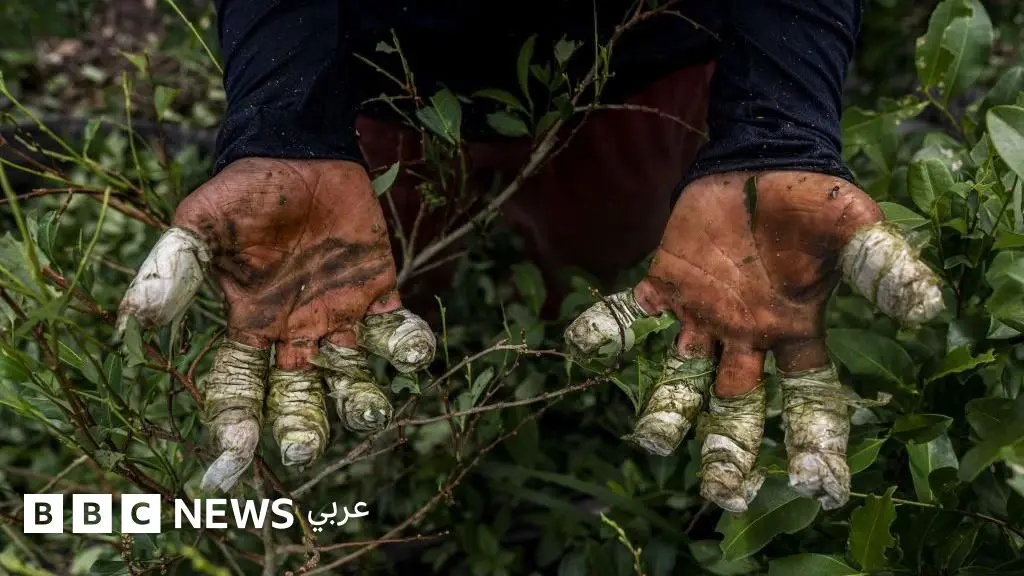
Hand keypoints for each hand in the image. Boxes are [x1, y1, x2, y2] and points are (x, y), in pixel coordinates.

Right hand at [116, 158, 434, 491]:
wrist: (299, 153)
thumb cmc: (245, 192)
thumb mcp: (202, 226)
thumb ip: (172, 271)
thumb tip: (130, 321)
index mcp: (250, 325)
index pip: (239, 387)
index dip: (236, 419)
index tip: (237, 450)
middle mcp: (295, 332)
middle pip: (298, 398)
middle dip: (302, 427)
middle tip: (305, 449)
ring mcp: (338, 316)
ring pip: (352, 376)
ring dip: (362, 398)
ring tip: (368, 411)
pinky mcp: (377, 292)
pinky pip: (396, 332)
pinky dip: (408, 346)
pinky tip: (414, 353)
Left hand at [565, 171, 942, 511]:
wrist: (763, 160)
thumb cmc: (812, 201)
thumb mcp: (855, 230)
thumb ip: (884, 268)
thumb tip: (929, 310)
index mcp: (794, 333)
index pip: (808, 400)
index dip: (814, 441)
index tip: (818, 486)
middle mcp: (745, 337)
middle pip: (738, 407)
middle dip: (730, 449)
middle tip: (722, 493)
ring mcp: (701, 315)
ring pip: (681, 377)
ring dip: (666, 409)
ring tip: (652, 442)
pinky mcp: (665, 284)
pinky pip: (632, 315)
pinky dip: (607, 329)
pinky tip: (582, 346)